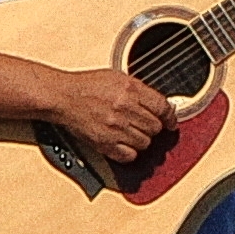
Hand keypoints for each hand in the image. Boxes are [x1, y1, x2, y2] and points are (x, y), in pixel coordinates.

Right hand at [45, 63, 179, 167]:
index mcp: (130, 89)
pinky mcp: (105, 143)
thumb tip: (159, 104)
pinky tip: (124, 143)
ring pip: (145, 143)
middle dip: (152, 126)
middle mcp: (125, 108)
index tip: (171, 122)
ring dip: (141, 139)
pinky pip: (130, 155)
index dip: (170, 117)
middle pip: (155, 127)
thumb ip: (140, 90)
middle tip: (144, 124)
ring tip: (130, 132)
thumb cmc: (87, 86)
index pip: (163, 107)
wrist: (63, 97)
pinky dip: (130, 152)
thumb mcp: (117, 77)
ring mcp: (116, 127)